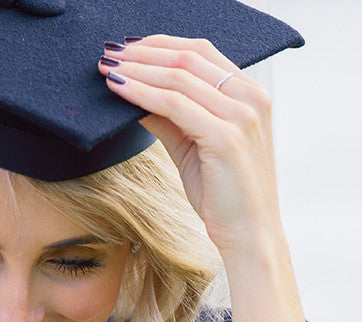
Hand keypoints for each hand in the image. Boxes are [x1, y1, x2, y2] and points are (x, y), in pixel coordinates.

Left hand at [98, 35, 283, 259]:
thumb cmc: (225, 196)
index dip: (160, 45)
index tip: (127, 49)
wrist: (249, 236)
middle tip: (110, 55)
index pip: (201, 52)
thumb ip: (171, 117)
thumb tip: (135, 92)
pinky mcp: (225, 137)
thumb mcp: (194, 146)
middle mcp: (252, 100)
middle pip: (189, 57)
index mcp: (251, 96)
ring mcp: (242, 117)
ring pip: (178, 77)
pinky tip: (120, 90)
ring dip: (138, 69)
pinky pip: (174, 103)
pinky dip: (142, 93)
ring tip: (109, 70)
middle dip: (143, 53)